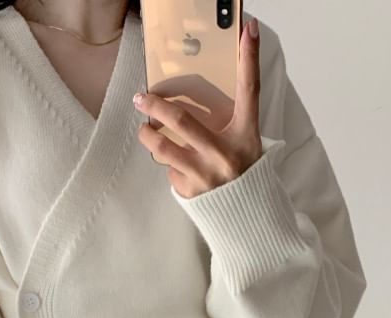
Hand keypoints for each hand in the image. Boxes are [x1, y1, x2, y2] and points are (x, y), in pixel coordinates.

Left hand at [133, 16, 262, 198]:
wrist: (246, 216)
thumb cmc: (244, 171)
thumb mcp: (246, 140)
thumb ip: (233, 116)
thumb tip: (219, 84)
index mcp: (245, 134)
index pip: (249, 90)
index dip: (249, 58)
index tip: (246, 29)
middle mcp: (225, 153)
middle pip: (181, 120)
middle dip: (155, 105)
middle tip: (141, 97)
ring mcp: (205, 174)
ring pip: (162, 147)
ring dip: (148, 135)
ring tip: (146, 129)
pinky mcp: (190, 191)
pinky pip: (169, 171)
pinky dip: (170, 166)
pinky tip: (180, 168)